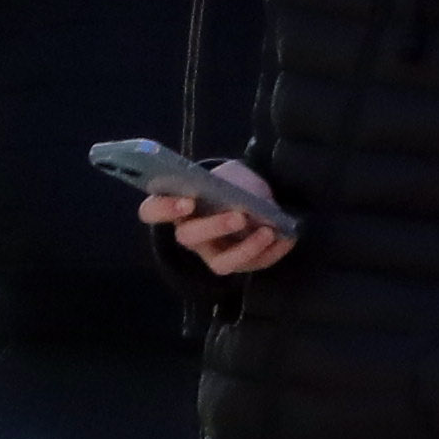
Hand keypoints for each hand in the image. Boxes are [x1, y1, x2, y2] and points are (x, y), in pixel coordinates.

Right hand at [149, 176, 293, 276]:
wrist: (258, 196)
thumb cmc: (235, 184)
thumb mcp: (230, 174)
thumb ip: (230, 180)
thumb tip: (243, 194)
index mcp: (177, 207)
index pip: (152, 211)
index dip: (164, 208)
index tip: (188, 201)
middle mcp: (190, 234)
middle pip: (189, 238)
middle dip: (213, 227)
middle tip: (239, 216)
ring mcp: (213, 252)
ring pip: (220, 263)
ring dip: (245, 249)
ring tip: (268, 231)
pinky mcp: (239, 263)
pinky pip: (251, 265)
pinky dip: (271, 252)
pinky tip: (286, 237)